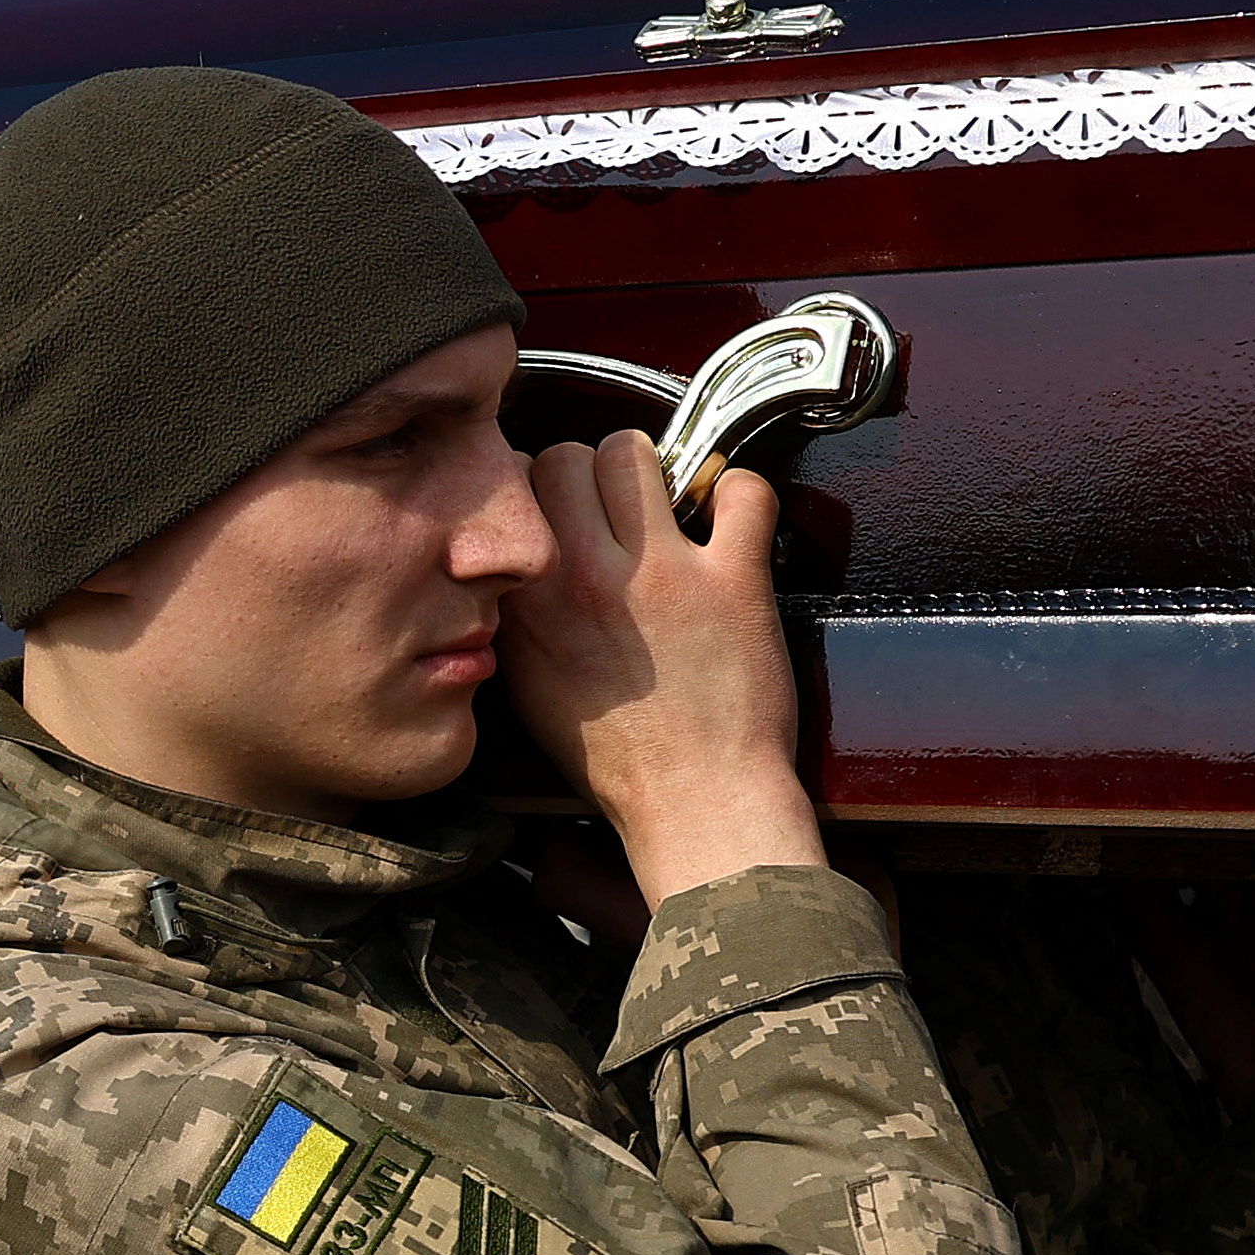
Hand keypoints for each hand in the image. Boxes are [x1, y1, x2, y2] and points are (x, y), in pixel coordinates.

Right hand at [496, 434, 823, 902]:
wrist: (694, 803)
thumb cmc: (618, 759)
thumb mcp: (530, 690)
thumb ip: (518, 620)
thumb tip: (521, 570)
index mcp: (529, 605)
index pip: (513, 495)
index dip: (539, 494)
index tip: (560, 511)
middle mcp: (584, 577)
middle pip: (567, 455)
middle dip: (590, 473)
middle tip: (614, 508)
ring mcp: (659, 574)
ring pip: (635, 452)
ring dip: (654, 470)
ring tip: (666, 506)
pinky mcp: (732, 581)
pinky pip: (741, 490)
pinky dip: (739, 491)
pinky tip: (728, 517)